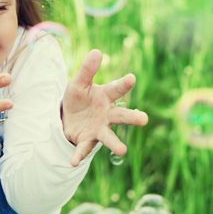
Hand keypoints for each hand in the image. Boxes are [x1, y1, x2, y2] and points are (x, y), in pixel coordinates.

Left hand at [61, 49, 147, 165]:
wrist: (67, 116)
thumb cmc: (79, 97)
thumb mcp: (78, 82)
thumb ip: (87, 69)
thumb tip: (97, 51)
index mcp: (105, 97)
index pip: (116, 89)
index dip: (123, 83)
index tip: (131, 78)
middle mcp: (106, 114)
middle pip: (121, 116)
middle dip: (132, 117)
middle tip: (144, 119)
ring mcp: (98, 129)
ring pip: (108, 137)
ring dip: (115, 144)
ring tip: (123, 151)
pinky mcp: (86, 140)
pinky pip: (84, 148)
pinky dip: (79, 155)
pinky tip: (73, 162)